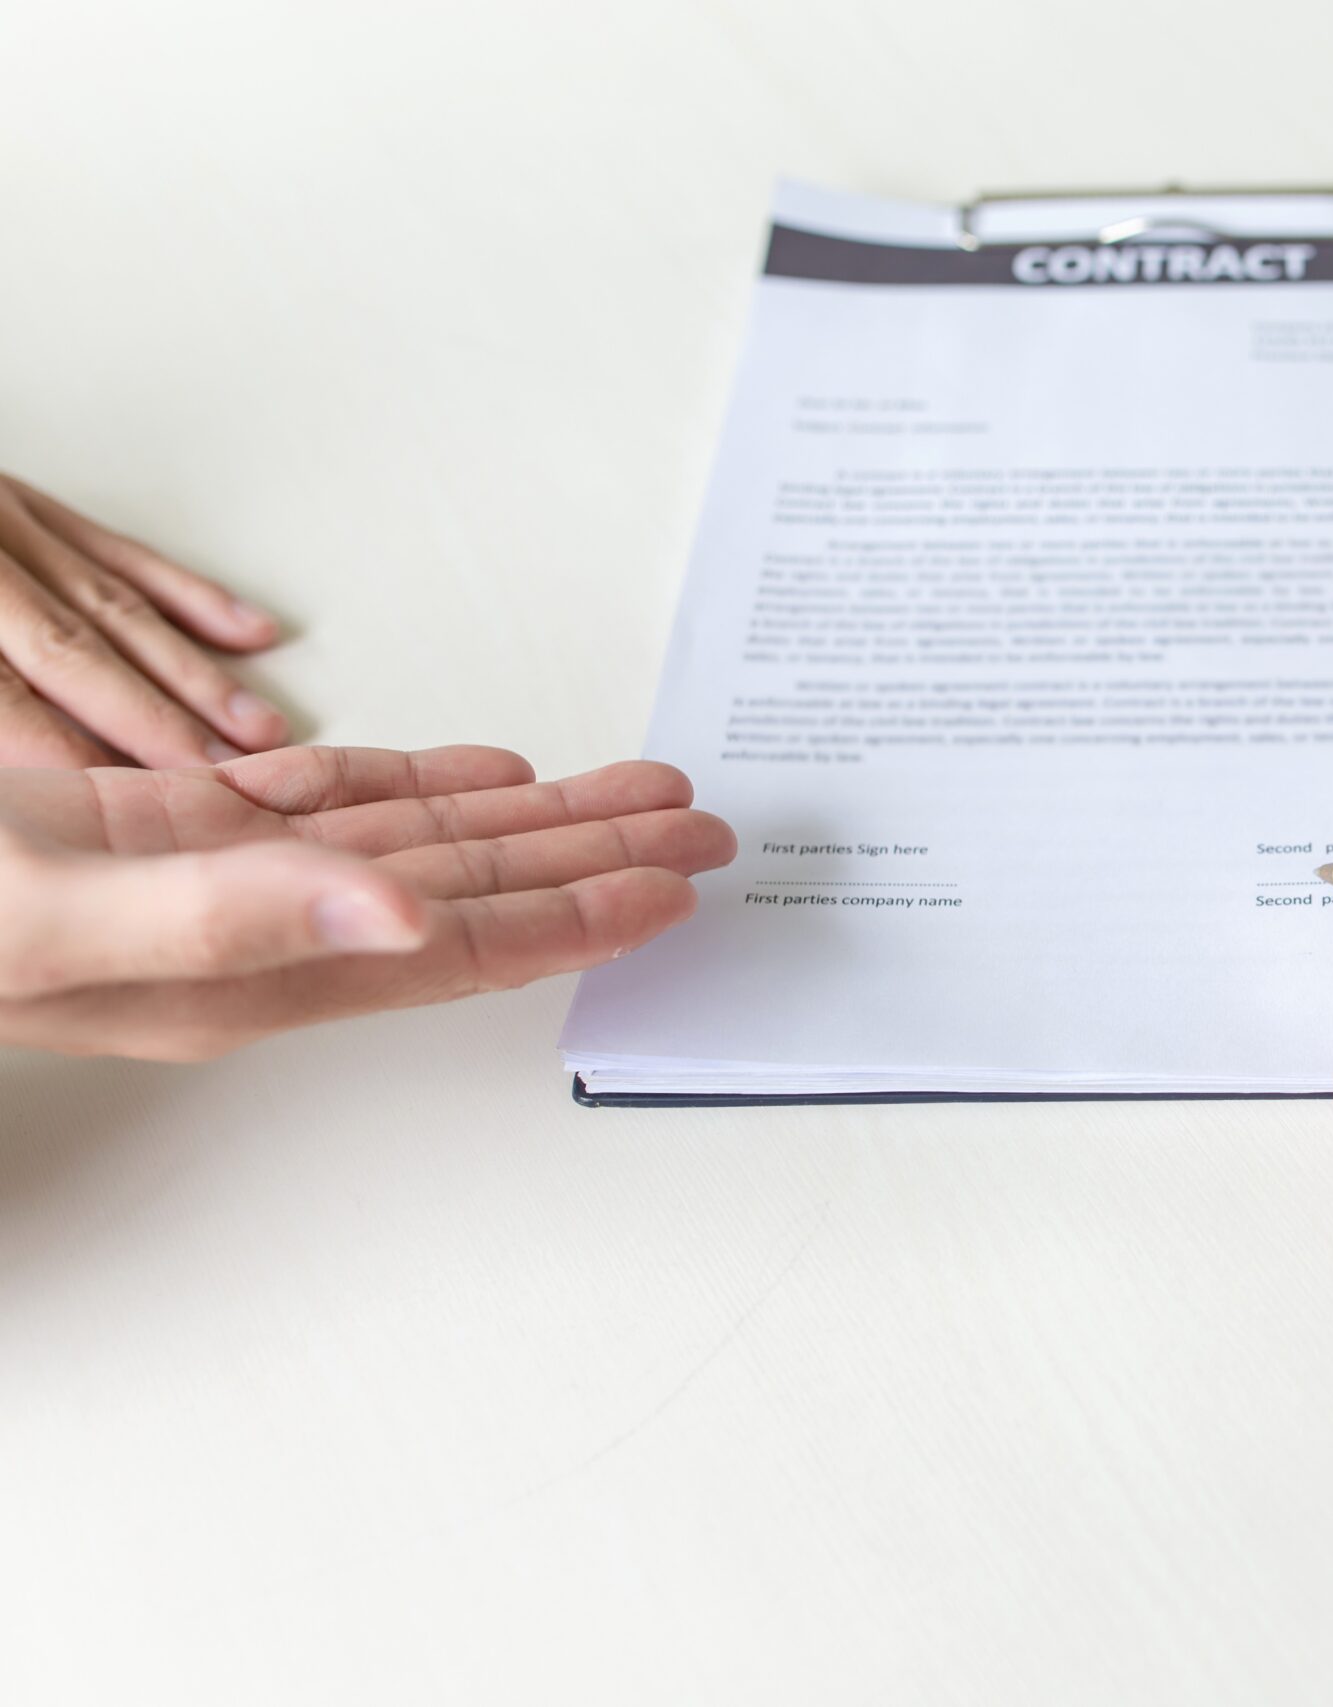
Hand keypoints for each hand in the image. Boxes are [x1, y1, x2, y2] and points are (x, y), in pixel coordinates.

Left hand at [0, 474, 291, 767]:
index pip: (7, 700)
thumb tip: (34, 767)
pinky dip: (188, 595)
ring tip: (259, 725)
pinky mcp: (31, 505)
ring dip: (195, 674)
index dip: (70, 752)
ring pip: (118, 608)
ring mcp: (10, 526)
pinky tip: (247, 632)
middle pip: (74, 653)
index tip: (138, 797)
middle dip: (157, 719)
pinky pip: (123, 553)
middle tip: (218, 770)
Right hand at [0, 744, 734, 1059]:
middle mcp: (266, 930)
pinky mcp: (175, 826)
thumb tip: (410, 915)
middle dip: (593, 852)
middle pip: (473, 887)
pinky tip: (479, 772)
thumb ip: (239, 914)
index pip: (464, 941)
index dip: (580, 908)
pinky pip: (326, 802)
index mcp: (260, 967)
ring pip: (417, 836)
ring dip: (528, 810)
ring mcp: (224, 877)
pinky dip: (409, 780)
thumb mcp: (71, 921)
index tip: (679, 885)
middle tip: (705, 825)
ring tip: (629, 789)